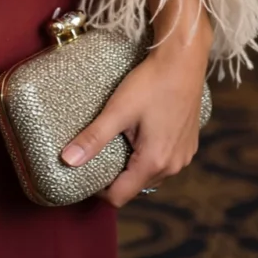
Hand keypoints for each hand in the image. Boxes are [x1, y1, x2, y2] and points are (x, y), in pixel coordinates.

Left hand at [60, 0, 212, 206]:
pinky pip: (165, 160)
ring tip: (116, 140)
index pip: (120, 196)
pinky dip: (149, 155)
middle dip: (115, 175)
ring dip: (133, 164)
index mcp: (154, 162)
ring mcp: (184, 156)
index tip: (84, 171)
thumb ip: (94, 137)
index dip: (99, 189)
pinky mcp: (189, 144)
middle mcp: (173, 166)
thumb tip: (67, 160)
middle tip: (97, 152)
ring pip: (151, 174)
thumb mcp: (118, 110)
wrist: (183, 60)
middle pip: (136, 186)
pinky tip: (139, 133)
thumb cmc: (151, 83)